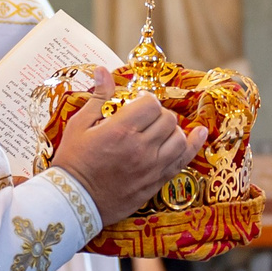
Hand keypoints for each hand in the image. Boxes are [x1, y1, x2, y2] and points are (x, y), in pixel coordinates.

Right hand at [52, 75, 207, 227]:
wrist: (74, 200)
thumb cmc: (73, 162)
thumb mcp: (79, 125)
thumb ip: (98, 98)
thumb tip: (103, 70)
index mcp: (120, 130)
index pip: (150, 103)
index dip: (145, 100)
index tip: (136, 105)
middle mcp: (140, 147)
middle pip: (167, 119)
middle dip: (157, 114)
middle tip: (144, 119)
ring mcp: (151, 167)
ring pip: (179, 138)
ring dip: (172, 130)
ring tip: (159, 131)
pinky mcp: (156, 182)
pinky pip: (183, 160)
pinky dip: (193, 145)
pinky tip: (198, 133)